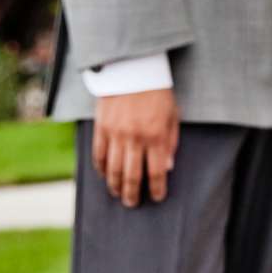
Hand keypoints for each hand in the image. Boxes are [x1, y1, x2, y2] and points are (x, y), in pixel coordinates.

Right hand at [92, 90, 180, 207]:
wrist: (132, 68)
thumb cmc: (157, 92)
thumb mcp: (172, 115)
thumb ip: (170, 142)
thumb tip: (167, 168)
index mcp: (155, 136)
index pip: (156, 172)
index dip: (156, 189)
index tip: (157, 197)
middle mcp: (135, 138)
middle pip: (131, 176)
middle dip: (132, 194)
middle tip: (132, 204)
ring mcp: (115, 133)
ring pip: (113, 169)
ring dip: (115, 186)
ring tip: (118, 194)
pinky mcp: (101, 127)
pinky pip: (99, 154)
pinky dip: (101, 168)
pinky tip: (104, 176)